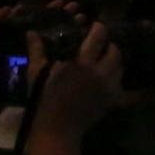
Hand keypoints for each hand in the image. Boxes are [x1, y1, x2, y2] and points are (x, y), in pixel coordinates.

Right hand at [28, 23, 129, 140]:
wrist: (57, 128)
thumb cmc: (43, 99)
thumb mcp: (37, 73)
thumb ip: (37, 50)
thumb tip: (32, 32)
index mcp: (82, 63)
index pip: (99, 36)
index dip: (99, 28)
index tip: (95, 26)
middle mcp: (100, 72)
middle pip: (115, 51)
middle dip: (109, 45)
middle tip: (101, 46)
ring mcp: (109, 86)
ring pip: (120, 66)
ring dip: (113, 61)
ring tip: (103, 61)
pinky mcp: (113, 99)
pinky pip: (121, 84)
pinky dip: (115, 78)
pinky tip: (106, 77)